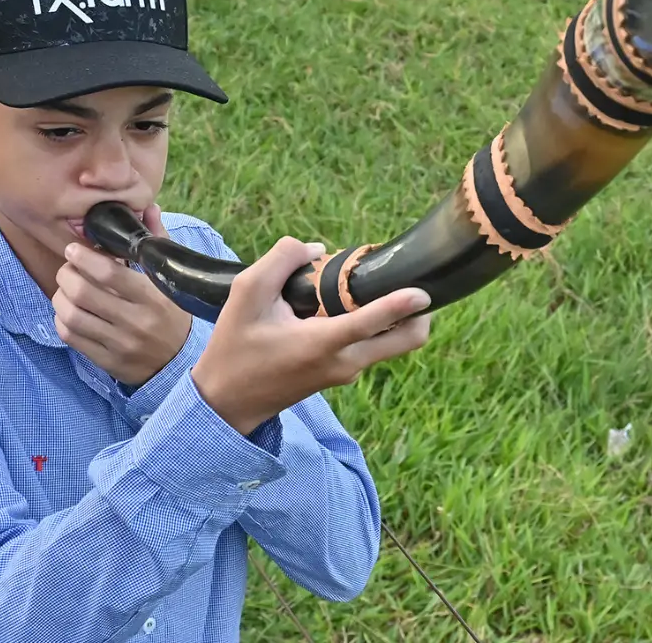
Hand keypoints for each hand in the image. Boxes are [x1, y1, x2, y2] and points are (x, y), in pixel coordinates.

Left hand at [53, 204, 193, 385]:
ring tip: (66, 289)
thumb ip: (158, 242)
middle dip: (67, 275)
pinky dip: (62, 319)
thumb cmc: (173, 315)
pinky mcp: (107, 360)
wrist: (179, 363)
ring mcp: (120, 343)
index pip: (110, 274)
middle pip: (84, 293)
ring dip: (60, 297)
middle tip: (67, 268)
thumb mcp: (171, 280)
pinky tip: (69, 311)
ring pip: (72, 315)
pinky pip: (71, 336)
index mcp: (154, 298)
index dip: (85, 258)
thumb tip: (149, 208)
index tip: (74, 249)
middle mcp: (136, 321)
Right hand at [190, 236, 431, 435]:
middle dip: (419, 313)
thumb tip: (318, 248)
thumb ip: (281, 261)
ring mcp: (349, 371)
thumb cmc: (235, 347)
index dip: (401, 305)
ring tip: (373, 284)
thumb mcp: (246, 295)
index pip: (371, 322)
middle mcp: (345, 361)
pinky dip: (377, 324)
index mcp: (322, 343)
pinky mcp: (345, 374)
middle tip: (412, 279)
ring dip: (396, 315)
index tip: (425, 291)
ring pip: (394, 342)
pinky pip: (375, 345)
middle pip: (406, 341)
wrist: (226, 402)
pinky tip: (352, 303)